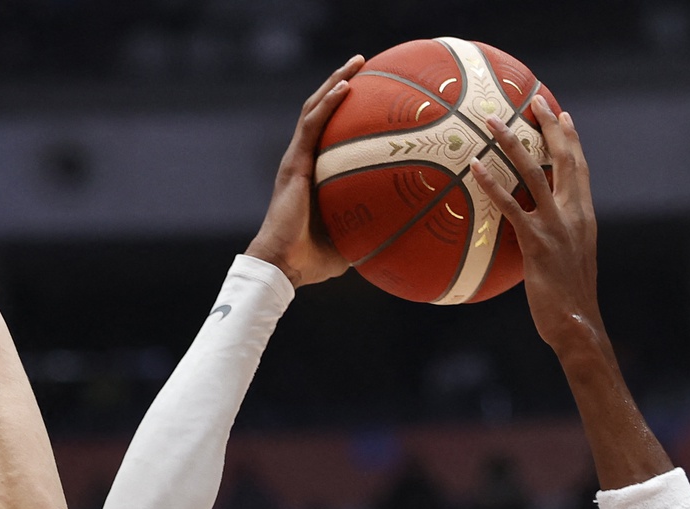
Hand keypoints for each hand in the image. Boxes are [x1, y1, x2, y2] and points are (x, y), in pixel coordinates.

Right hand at [243, 56, 362, 287]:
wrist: (283, 265)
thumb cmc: (313, 260)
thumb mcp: (351, 240)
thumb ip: (371, 227)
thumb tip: (406, 229)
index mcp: (313, 174)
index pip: (328, 134)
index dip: (344, 111)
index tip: (368, 94)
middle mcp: (303, 161)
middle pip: (321, 111)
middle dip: (341, 84)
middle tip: (364, 65)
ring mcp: (296, 159)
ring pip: (315, 109)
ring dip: (335, 82)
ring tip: (357, 63)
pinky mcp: (293, 163)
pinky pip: (312, 125)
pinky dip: (328, 103)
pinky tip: (345, 86)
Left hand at [470, 96, 606, 362]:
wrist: (577, 324)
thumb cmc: (570, 303)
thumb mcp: (568, 264)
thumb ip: (555, 242)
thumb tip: (535, 237)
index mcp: (584, 216)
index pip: (580, 169)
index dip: (572, 140)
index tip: (563, 116)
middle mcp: (574, 214)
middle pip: (564, 158)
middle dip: (551, 126)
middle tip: (536, 101)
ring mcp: (556, 225)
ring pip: (533, 172)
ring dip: (512, 143)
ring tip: (492, 121)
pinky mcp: (536, 241)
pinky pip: (511, 206)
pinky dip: (492, 185)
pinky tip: (474, 168)